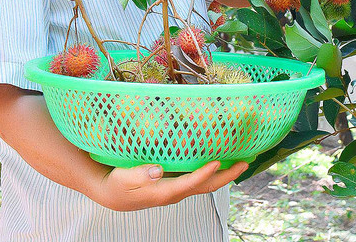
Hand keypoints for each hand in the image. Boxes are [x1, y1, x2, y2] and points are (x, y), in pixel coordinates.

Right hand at [92, 160, 248, 211]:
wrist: (111, 193)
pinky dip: (212, 171)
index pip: (190, 184)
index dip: (205, 174)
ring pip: (205, 183)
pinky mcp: (175, 183)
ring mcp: (177, 189)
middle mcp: (175, 192)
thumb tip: (157, 170)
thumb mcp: (125, 179)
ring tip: (239, 161)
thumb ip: (141, 174)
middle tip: (244, 163)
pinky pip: (198, 179)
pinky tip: (218, 161)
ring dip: (224, 174)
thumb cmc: (118, 185)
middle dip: (227, 176)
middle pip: (207, 186)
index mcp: (165, 192)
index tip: (218, 162)